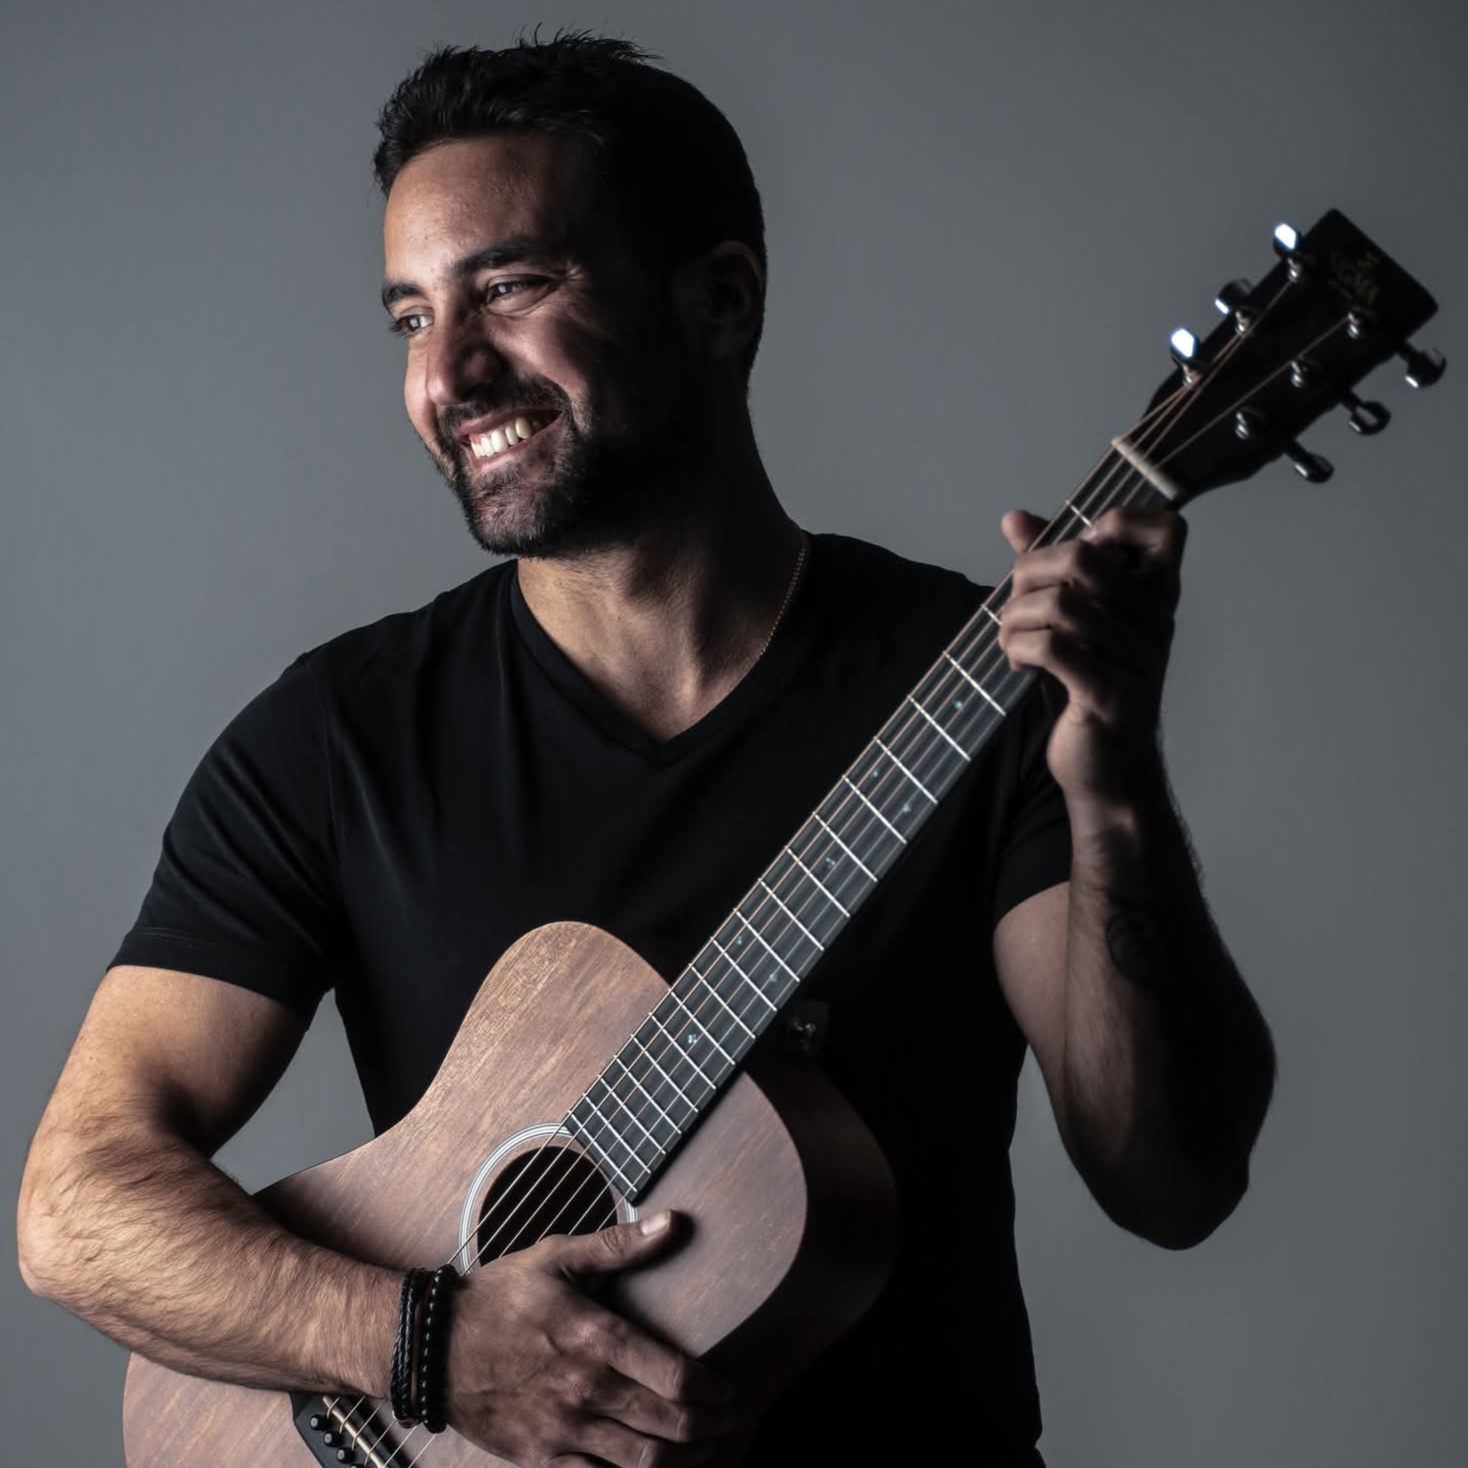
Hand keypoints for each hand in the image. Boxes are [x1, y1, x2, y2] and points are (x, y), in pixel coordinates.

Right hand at [444, 1210, 736, 1466]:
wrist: (434, 1346)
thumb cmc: (500, 1297)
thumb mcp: (558, 1257)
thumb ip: (620, 1245)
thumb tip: (674, 1223)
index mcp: (595, 1337)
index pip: (674, 1376)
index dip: (713, 1390)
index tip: (728, 1389)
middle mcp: (585, 1389)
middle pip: (667, 1424)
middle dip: (708, 1427)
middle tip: (726, 1420)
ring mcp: (563, 1430)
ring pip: (641, 1463)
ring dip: (682, 1460)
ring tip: (702, 1449)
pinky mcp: (540, 1459)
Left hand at [997, 505, 1184, 809]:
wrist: (1108, 776)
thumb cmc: (1088, 694)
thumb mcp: (1071, 626)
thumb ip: (1049, 569)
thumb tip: (1014, 518)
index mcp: (1157, 599)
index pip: (1167, 528)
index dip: (1117, 522)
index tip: (1077, 553)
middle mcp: (1156, 624)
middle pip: (1083, 559)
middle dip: (1028, 576)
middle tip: (1013, 608)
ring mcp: (1137, 661)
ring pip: (1060, 604)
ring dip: (1014, 618)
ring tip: (1009, 639)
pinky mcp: (1109, 697)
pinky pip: (1054, 647)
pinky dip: (1020, 647)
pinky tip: (1018, 661)